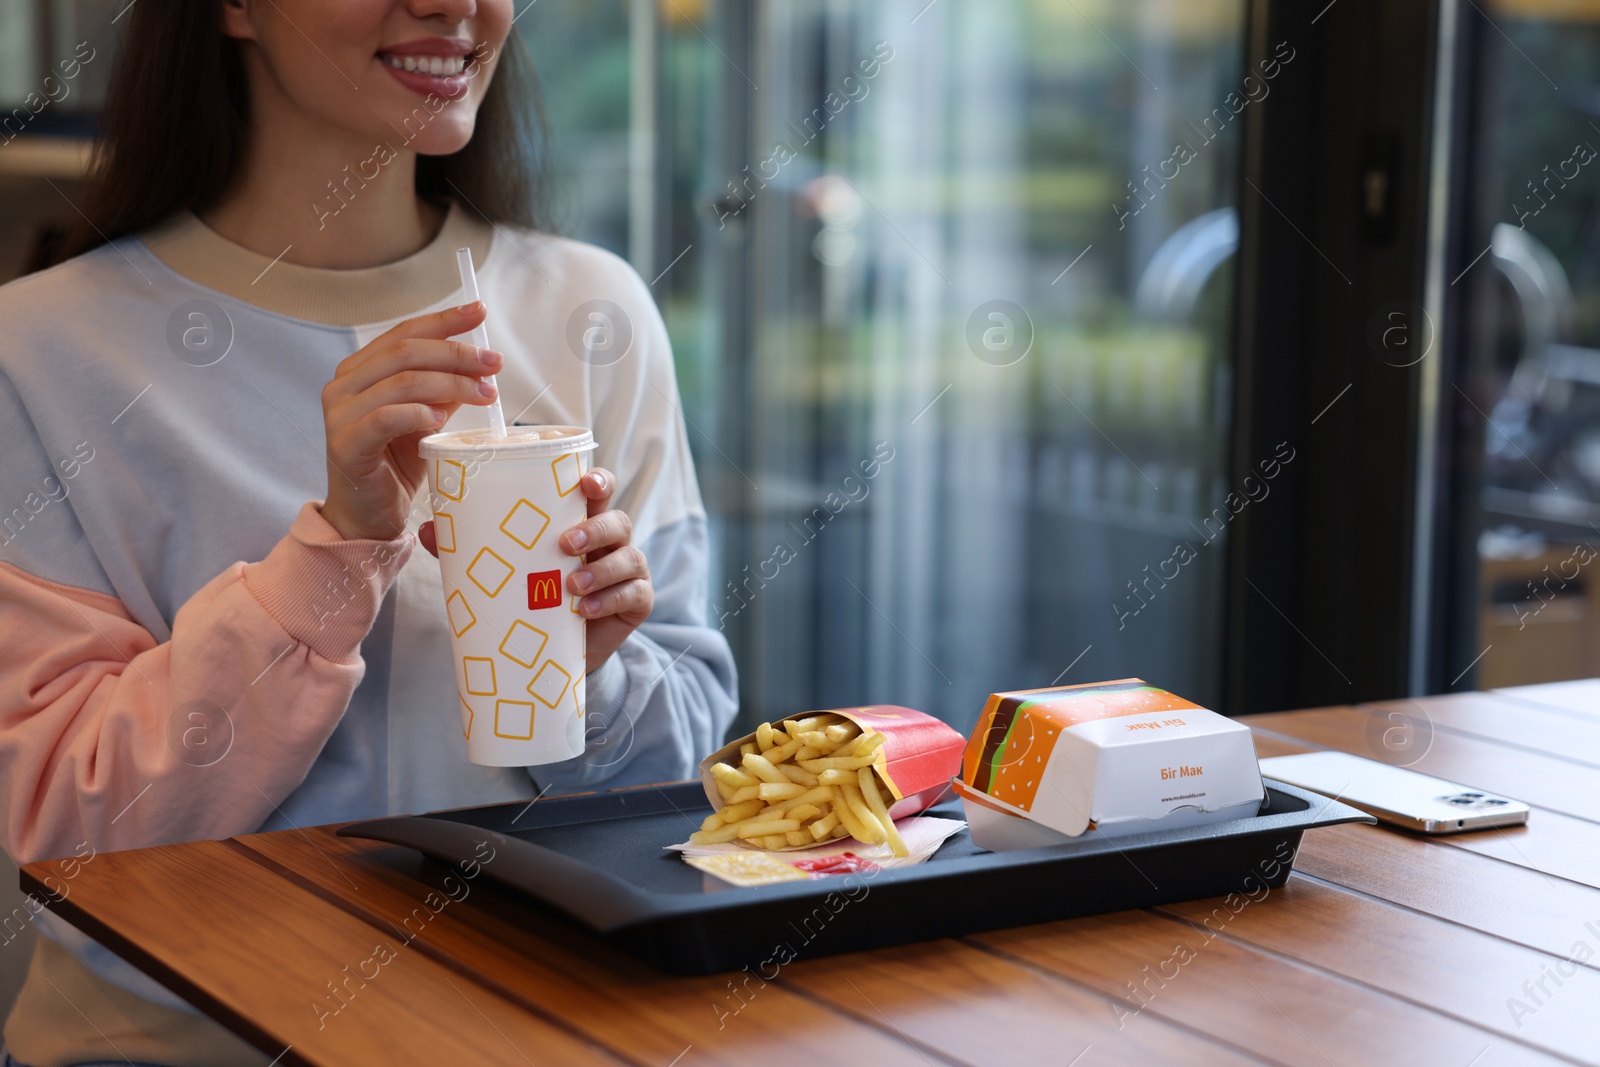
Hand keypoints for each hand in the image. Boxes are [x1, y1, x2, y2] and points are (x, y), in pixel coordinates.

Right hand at [320, 302, 501, 541]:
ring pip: (402, 382)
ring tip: (483, 394)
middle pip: (406, 352)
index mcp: (360, 370)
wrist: (366, 517)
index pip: (404, 333)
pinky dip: (419, 413)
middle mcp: (344, 385)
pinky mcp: (346, 444)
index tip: (480, 312)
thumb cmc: (395, 466)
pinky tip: (442, 419)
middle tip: (494, 364)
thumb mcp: (425, 420)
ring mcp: (340, 414)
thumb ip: (441, 390)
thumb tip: (477, 364)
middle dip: (457, 354)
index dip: (444, 320)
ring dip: (450, 384)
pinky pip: (386, 418)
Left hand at [419, 468, 651, 673]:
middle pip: (619, 519)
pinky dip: (611, 599)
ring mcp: (628, 571)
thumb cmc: (534, 596)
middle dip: (595, 528)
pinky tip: (585, 610)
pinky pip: (634, 594)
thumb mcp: (506, 570)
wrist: (555, 651)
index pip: (599, 490)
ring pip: (629, 557)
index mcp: (582, 521)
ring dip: (601, 570)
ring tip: (570, 587)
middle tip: (566, 544)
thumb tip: (426, 530)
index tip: (585, 483)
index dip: (598, 480)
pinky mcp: (638, 602)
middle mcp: (611, 541)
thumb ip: (471, 549)